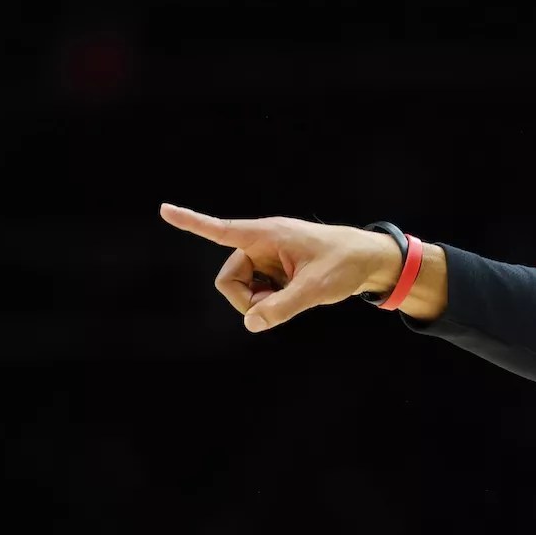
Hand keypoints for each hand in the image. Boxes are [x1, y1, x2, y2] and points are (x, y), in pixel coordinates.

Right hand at [159, 204, 401, 331]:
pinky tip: (290, 297)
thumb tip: (251, 325)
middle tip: (278, 307)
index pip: (221, 230)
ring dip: (261, 301)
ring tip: (293, 297)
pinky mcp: (275, 268)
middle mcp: (262, 243)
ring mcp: (268, 257)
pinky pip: (259, 289)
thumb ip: (282, 308)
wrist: (371, 261)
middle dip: (247, 298)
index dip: (191, 222)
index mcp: (266, 235)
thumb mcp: (315, 289)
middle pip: (229, 277)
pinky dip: (270, 299)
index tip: (164, 209)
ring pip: (243, 287)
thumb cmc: (346, 265)